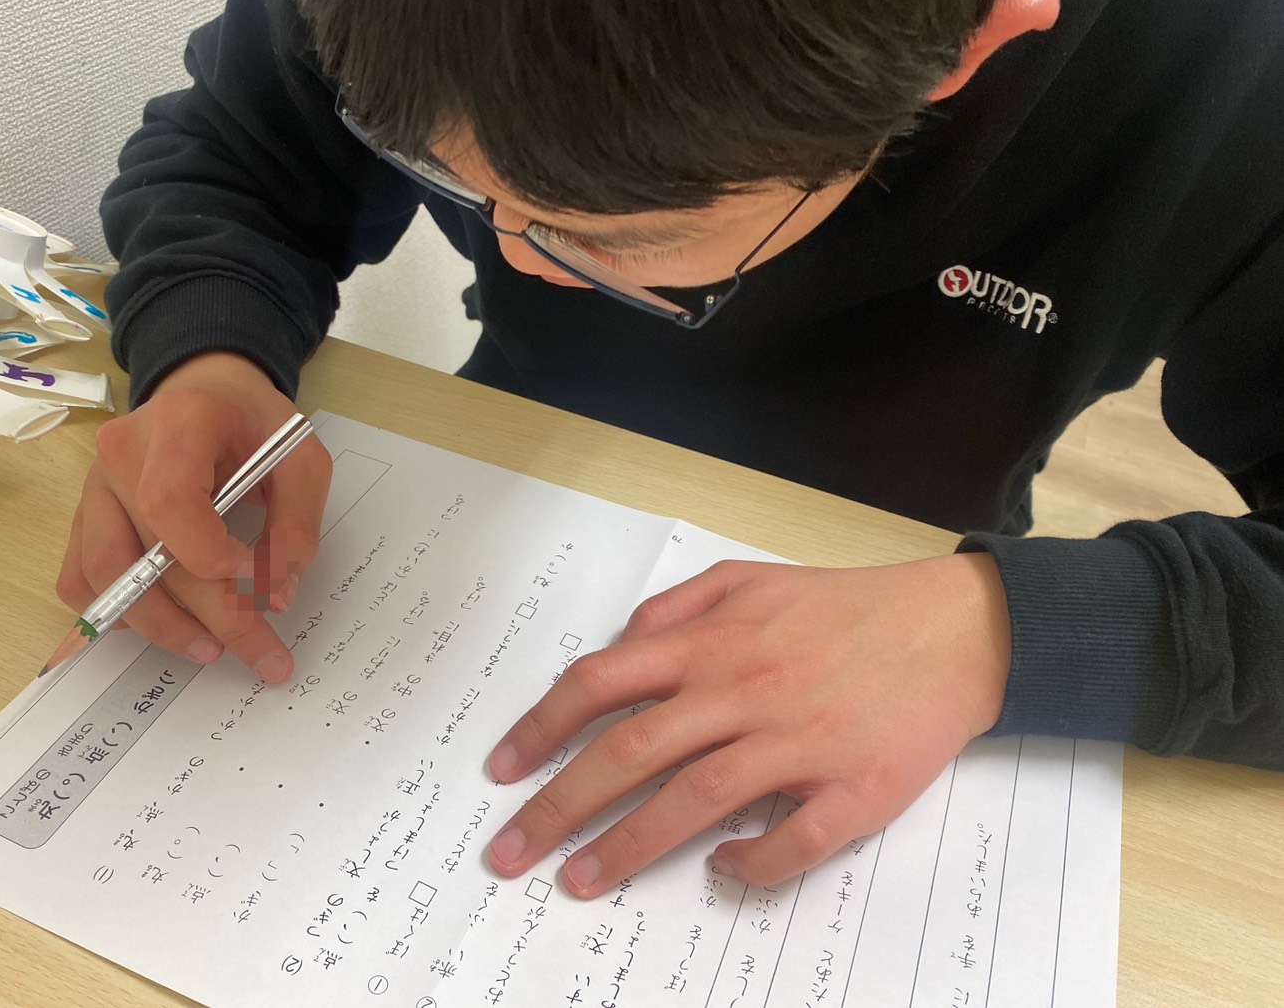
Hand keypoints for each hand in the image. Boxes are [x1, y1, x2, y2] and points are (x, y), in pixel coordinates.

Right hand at [56, 351, 331, 681]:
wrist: (208, 392)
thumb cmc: (254, 422)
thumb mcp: (301, 457)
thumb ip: (297, 522)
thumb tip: (276, 594)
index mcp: (178, 422)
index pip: (170, 502)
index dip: (213, 556)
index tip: (263, 582)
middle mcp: (122, 452)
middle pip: (147, 552)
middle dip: (211, 614)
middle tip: (264, 654)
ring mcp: (94, 484)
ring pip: (103, 573)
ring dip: (158, 624)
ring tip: (211, 648)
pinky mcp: (84, 513)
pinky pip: (79, 576)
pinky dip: (113, 610)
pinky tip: (161, 622)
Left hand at [485, 553, 1010, 893]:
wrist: (956, 629)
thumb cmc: (844, 607)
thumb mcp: (749, 577)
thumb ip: (677, 605)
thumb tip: (620, 644)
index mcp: (713, 643)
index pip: (602, 684)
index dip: (541, 728)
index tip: (502, 769)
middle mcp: (744, 690)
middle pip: (630, 752)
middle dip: (558, 806)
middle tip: (510, 852)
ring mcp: (800, 741)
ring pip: (694, 801)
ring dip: (628, 847)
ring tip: (580, 882)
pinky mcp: (856, 787)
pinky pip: (795, 839)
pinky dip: (754, 864)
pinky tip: (724, 873)